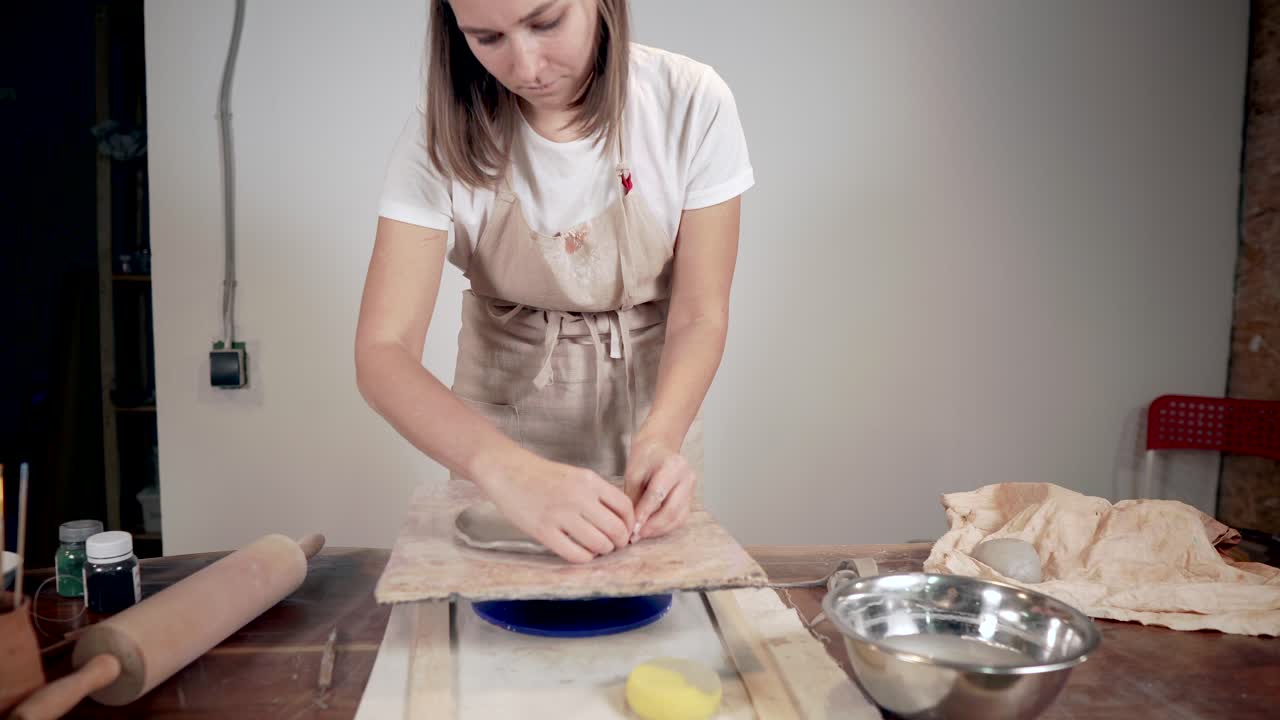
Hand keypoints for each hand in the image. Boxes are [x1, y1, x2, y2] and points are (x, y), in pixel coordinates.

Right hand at [480, 453, 635, 563]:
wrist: (508, 471)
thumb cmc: (543, 475)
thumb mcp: (576, 475)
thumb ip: (597, 494)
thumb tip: (620, 520)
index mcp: (589, 481)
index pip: (624, 506)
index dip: (629, 523)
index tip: (625, 530)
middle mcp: (578, 497)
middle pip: (616, 528)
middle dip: (620, 541)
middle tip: (614, 544)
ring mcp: (560, 515)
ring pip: (599, 544)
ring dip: (603, 550)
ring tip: (597, 548)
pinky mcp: (543, 531)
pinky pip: (575, 554)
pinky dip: (585, 557)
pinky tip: (581, 552)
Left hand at [623, 436, 696, 541]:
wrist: (659, 448)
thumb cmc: (644, 459)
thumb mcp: (633, 473)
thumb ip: (633, 497)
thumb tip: (630, 525)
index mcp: (674, 465)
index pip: (658, 494)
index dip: (644, 514)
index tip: (632, 528)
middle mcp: (687, 477)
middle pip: (672, 509)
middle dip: (652, 526)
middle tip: (635, 536)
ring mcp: (692, 489)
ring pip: (678, 517)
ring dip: (659, 530)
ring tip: (641, 535)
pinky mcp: (691, 499)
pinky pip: (680, 518)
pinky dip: (665, 527)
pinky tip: (651, 530)